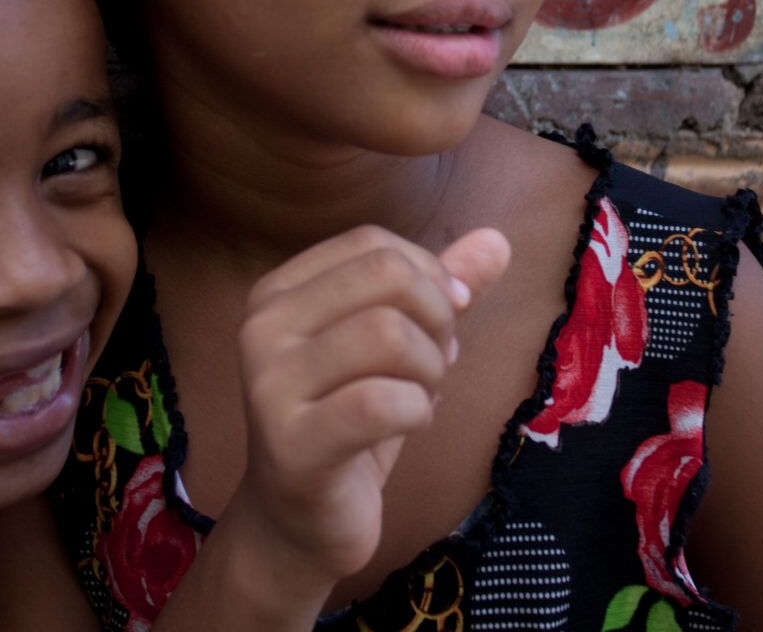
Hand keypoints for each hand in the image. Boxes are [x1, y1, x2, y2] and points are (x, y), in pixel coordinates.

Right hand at [235, 224, 509, 594]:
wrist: (298, 523)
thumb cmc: (350, 421)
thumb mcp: (396, 344)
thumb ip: (438, 288)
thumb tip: (499, 240)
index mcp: (278, 292)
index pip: (372, 243)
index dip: (429, 274)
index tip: (445, 317)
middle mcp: (262, 327)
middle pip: (386, 276)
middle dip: (437, 316)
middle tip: (438, 359)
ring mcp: (269, 385)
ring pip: (390, 334)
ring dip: (430, 368)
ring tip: (422, 393)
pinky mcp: (291, 444)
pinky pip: (383, 403)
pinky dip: (419, 410)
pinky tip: (412, 423)